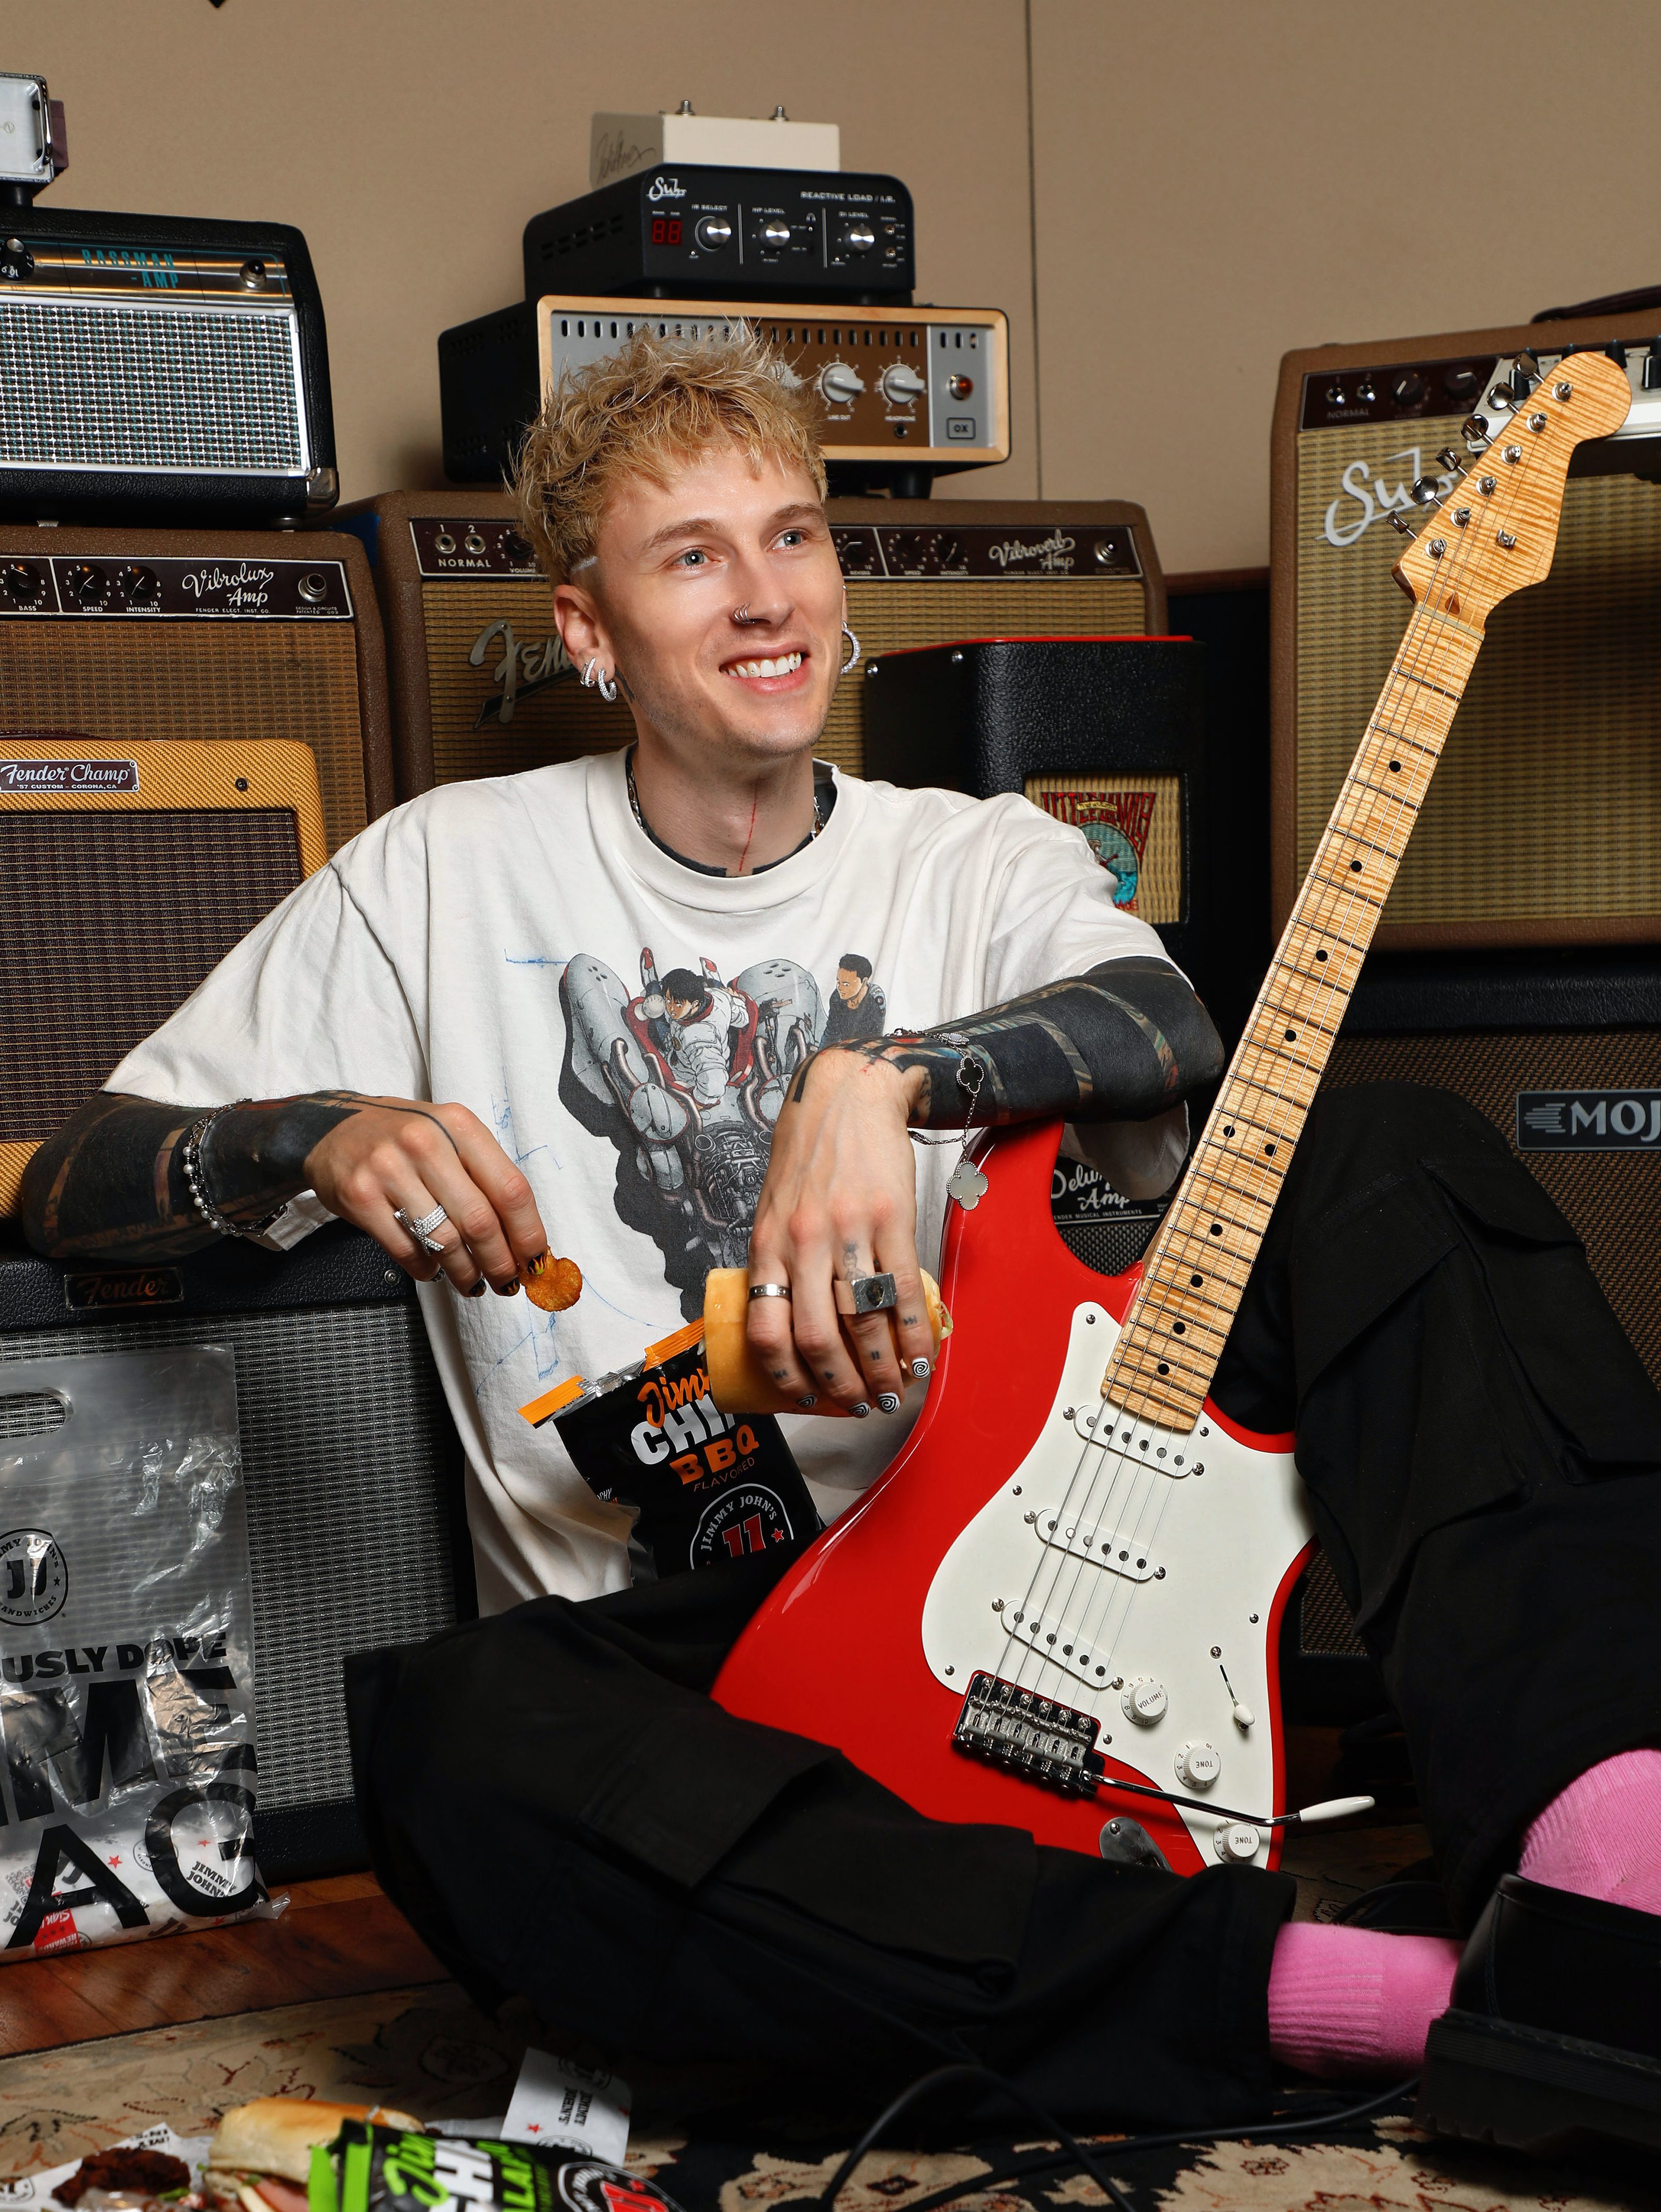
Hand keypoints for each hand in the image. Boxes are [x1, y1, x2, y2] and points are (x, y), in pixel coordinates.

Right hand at [304, 1097, 548, 1295]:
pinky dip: (426, 1268)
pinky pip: (405, 1248)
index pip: (511, 1188)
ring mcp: (389, 1168)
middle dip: (500, 1262)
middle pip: (480, 1220)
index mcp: (459, 1126)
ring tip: (473, 1283)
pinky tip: (434, 1270)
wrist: (331, 1128)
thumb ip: (484, 1175)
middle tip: (507, 1282)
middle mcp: (426, 1142)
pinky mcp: (360, 1195)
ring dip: (465, 1272)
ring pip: (444, 1240)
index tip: (536, 1260)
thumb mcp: (449, 1135)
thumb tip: (521, 1235)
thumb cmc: (402, 1137)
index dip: (528, 1233)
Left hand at [745, 1051, 936, 1414]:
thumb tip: (787, 1320)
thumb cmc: (808, 1155)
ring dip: (882, 1369)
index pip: (766, 1329)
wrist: (845, 1095)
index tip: (807, 1400)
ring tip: (893, 1391)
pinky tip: (921, 1355)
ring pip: (863, 1320)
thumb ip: (777, 1261)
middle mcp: (804, 1241)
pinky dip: (914, 1332)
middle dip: (841, 1386)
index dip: (787, 1377)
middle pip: (817, 1337)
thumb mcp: (773, 1209)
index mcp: (768, 1244)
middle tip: (860, 1407)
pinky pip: (904, 1289)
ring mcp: (848, 1230)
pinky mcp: (891, 1217)